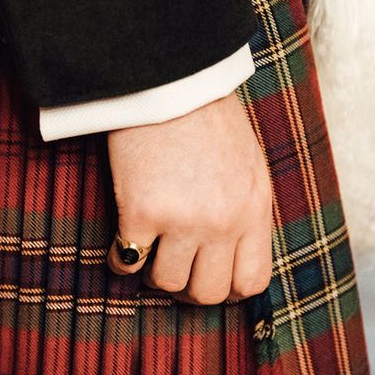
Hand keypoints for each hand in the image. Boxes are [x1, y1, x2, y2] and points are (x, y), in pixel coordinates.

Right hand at [106, 92, 272, 304]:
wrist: (170, 82)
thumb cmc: (209, 122)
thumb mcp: (249, 169)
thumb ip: (247, 215)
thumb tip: (232, 259)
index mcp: (254, 210)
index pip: (252, 281)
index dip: (228, 291)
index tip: (208, 280)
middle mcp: (223, 221)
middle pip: (209, 293)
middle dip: (189, 290)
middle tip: (175, 271)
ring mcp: (183, 220)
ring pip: (167, 283)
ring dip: (154, 273)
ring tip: (150, 250)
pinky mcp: (141, 212)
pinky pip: (126, 262)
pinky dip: (120, 259)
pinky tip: (123, 241)